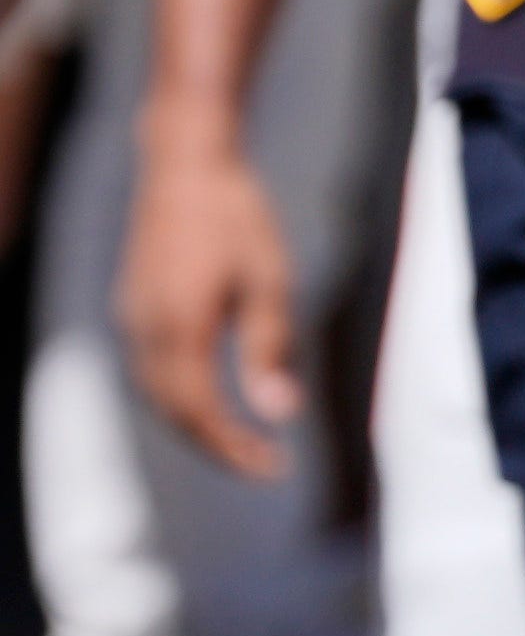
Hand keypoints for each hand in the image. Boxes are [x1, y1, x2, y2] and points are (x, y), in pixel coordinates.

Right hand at [119, 119, 299, 475]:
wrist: (185, 167)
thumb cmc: (237, 218)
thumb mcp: (269, 281)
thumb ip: (269, 349)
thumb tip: (281, 413)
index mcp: (179, 328)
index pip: (201, 413)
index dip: (234, 449)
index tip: (273, 469)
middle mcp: (145, 331)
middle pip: (174, 413)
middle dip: (217, 446)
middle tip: (264, 464)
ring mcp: (132, 320)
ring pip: (156, 396)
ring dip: (196, 426)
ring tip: (242, 442)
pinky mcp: (132, 309)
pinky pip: (149, 371)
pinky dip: (179, 397)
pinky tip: (209, 401)